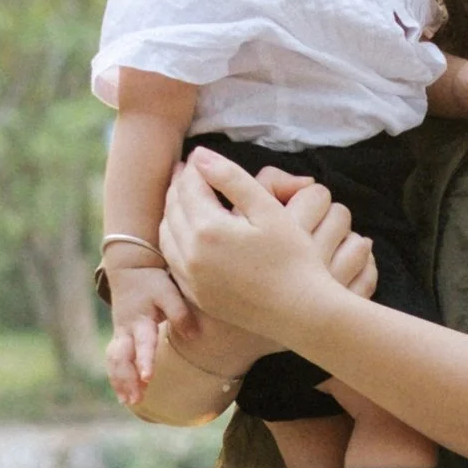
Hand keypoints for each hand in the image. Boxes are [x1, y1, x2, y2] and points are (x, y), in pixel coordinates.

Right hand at [104, 281, 174, 409]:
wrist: (129, 270)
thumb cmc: (152, 283)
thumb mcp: (168, 292)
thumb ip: (180, 313)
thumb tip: (195, 336)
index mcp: (139, 319)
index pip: (143, 343)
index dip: (145, 361)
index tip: (148, 378)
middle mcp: (126, 330)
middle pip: (121, 358)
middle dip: (127, 379)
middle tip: (135, 399)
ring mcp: (120, 335)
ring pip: (114, 361)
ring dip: (120, 382)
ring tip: (129, 402)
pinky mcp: (119, 338)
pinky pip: (114, 361)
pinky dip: (117, 378)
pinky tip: (124, 396)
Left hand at [160, 150, 363, 350]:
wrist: (301, 311)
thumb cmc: (293, 258)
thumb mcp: (268, 209)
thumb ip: (232, 178)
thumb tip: (200, 155)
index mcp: (208, 229)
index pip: (190, 187)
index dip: (194, 168)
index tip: (199, 157)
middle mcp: (191, 254)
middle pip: (173, 208)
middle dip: (179, 186)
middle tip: (188, 172)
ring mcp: (190, 278)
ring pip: (167, 234)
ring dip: (172, 211)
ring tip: (186, 197)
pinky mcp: (196, 295)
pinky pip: (173, 260)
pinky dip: (175, 239)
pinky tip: (189, 232)